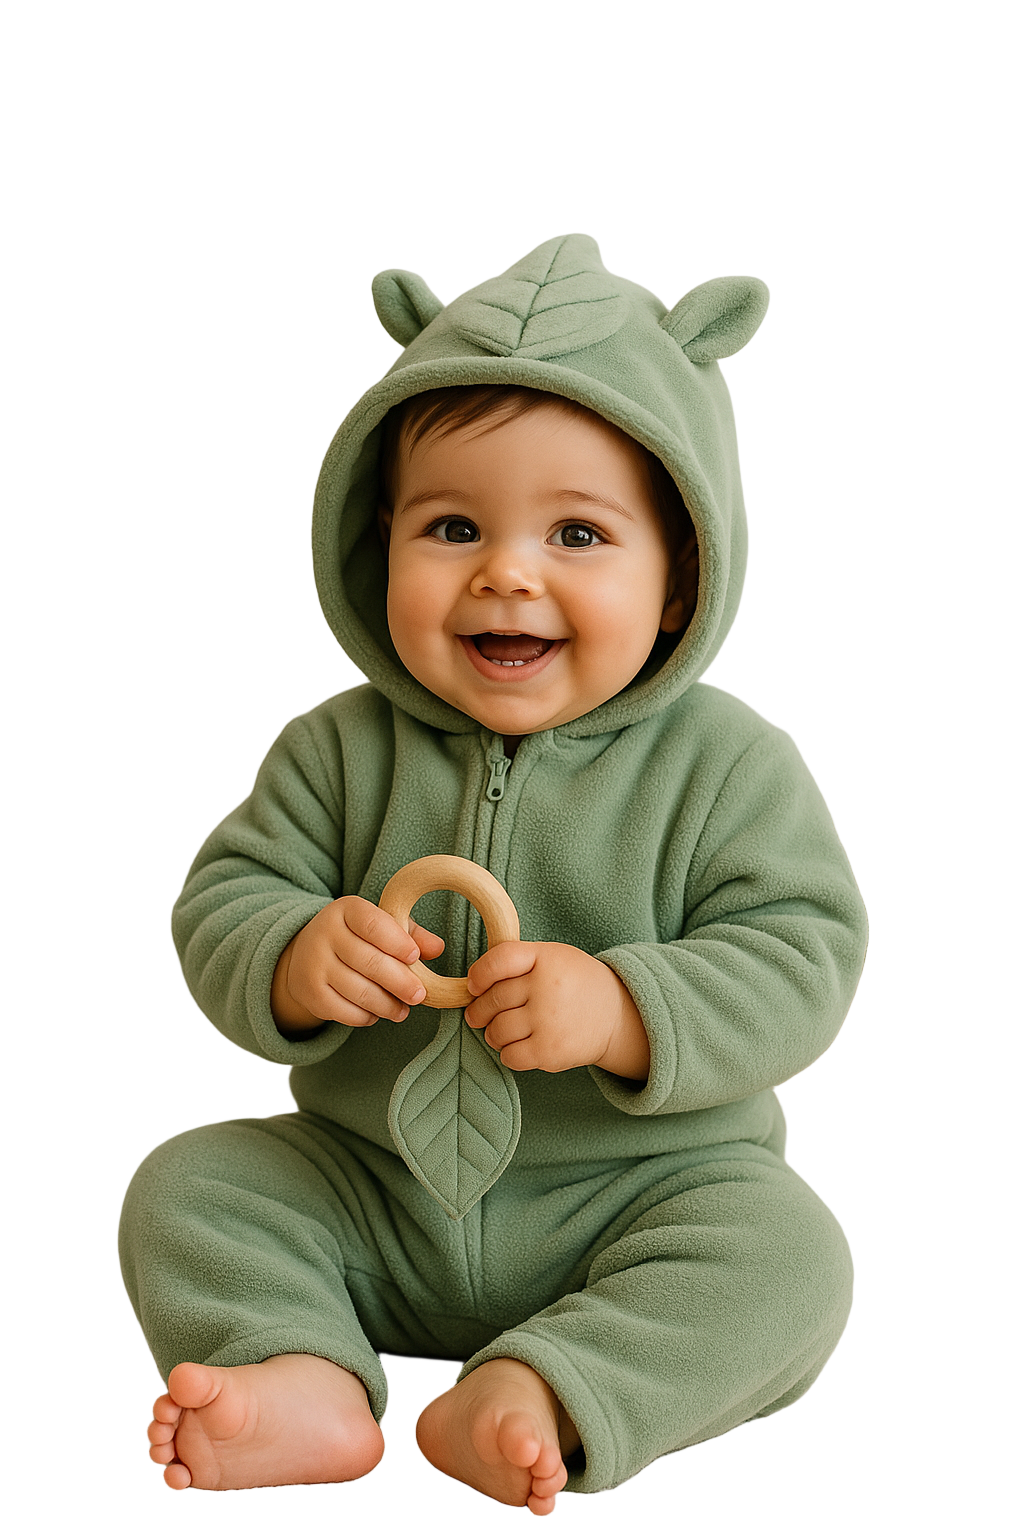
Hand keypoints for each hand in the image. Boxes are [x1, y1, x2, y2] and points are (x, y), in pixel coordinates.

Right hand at [272, 896, 445, 1032]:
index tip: (415, 957)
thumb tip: (437, 948)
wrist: (307, 954)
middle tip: (419, 995)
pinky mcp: (311, 993)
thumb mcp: (383, 927)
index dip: (397, 942)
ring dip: (387, 1005)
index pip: (372, 924)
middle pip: (368, 961)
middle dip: (399, 982)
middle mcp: (324, 933)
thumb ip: (412, 935)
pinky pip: (344, 1011)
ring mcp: (314, 964)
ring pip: (358, 990)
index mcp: (346, 910)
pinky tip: (378, 1013)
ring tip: (403, 1010)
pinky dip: (366, 1016)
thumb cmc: (358, 938)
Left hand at [464, 941, 649, 1079]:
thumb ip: (516, 961)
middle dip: (479, 1011)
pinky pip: (509, 1056)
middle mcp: (548, 988)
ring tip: (502, 1030)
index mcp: (547, 958)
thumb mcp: (553, 957)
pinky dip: (508, 1054)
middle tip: (480, 1015)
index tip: (474, 985)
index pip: (499, 960)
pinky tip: (519, 1045)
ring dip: (493, 1034)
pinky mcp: (551, 1051)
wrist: (616, 1016)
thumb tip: (471, 985)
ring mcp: (549, 1021)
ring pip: (496, 1031)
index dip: (479, 974)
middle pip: (492, 1000)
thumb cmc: (574, 984)